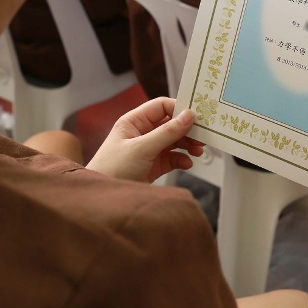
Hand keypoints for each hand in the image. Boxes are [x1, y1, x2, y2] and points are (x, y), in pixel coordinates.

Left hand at [85, 97, 205, 182]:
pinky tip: (187, 163)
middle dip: (187, 130)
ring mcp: (147, 150)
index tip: (197, 117)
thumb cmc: (113, 169)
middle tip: (203, 136)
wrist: (104, 201)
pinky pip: (171, 158)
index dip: (179, 109)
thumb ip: (167, 132)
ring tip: (198, 151)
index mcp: (134, 122)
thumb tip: (188, 115)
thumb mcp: (142, 148)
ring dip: (187, 145)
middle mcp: (141, 133)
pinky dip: (181, 159)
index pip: (161, 107)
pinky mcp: (152, 166)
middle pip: (170, 124)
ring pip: (173, 141)